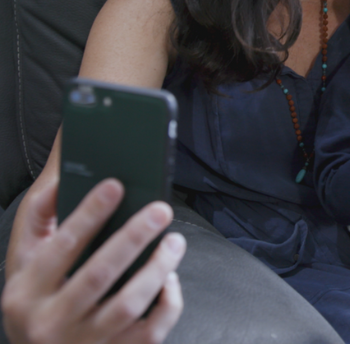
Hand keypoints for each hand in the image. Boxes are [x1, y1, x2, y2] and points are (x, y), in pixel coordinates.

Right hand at [2, 179, 184, 343]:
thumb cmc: (37, 296)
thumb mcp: (25, 258)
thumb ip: (39, 214)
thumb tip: (65, 172)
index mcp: (26, 292)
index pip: (61, 247)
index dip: (89, 214)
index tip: (116, 185)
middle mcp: (51, 322)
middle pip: (99, 275)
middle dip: (133, 237)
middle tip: (160, 210)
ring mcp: (84, 343)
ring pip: (129, 305)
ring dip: (157, 269)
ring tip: (174, 241)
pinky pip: (150, 332)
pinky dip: (167, 303)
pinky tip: (171, 278)